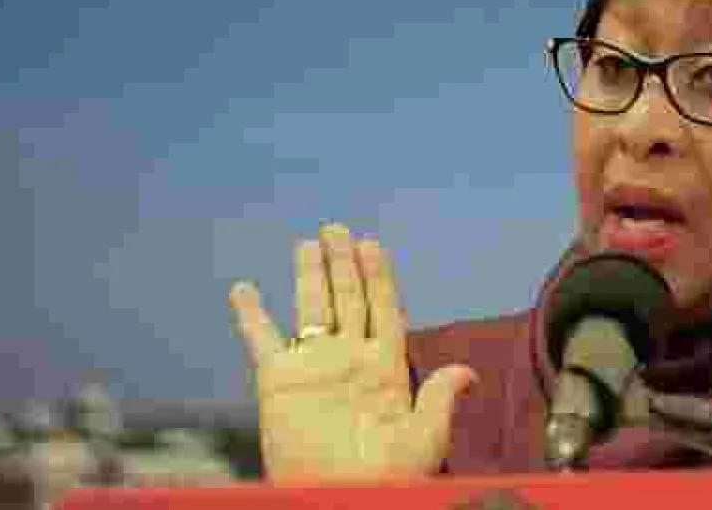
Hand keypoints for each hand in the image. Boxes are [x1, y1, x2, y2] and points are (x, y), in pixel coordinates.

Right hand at [229, 224, 475, 482]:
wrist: (341, 499)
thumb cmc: (390, 478)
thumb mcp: (425, 438)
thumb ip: (440, 398)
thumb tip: (467, 372)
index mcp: (386, 367)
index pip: (383, 309)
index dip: (378, 276)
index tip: (372, 243)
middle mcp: (349, 359)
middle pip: (348, 299)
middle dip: (344, 263)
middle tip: (337, 228)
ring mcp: (314, 367)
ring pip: (311, 308)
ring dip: (309, 275)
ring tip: (308, 243)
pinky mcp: (278, 382)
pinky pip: (262, 340)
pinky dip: (251, 315)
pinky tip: (244, 289)